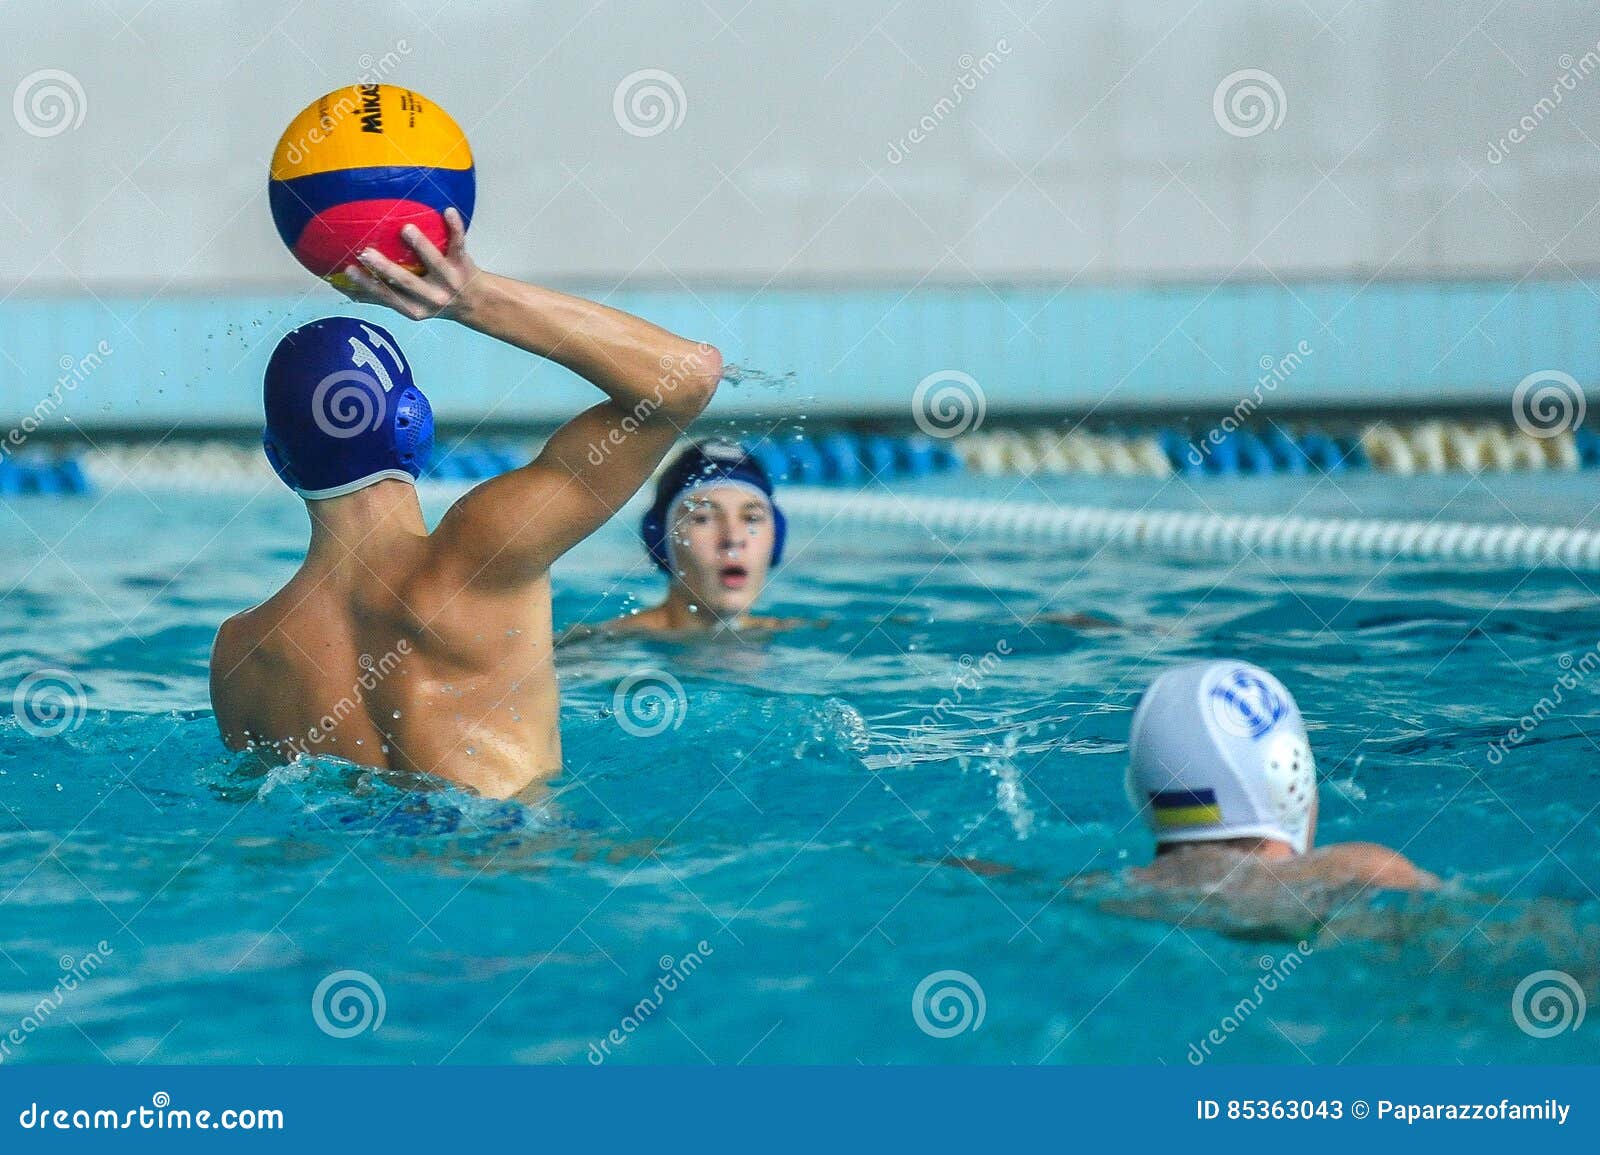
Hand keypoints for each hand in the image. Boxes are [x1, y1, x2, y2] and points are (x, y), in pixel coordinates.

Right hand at [340, 207, 485, 321]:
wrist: (477, 304)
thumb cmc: (435, 298)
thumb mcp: (413, 305)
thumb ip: (386, 296)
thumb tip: (345, 288)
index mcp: (415, 308)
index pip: (388, 297)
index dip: (369, 286)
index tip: (348, 269)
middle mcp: (433, 298)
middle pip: (407, 283)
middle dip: (386, 269)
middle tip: (366, 253)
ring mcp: (450, 281)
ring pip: (435, 263)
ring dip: (421, 246)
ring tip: (406, 229)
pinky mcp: (465, 266)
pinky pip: (459, 245)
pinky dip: (456, 228)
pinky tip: (448, 210)